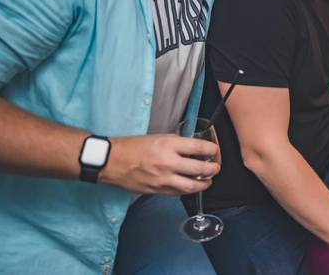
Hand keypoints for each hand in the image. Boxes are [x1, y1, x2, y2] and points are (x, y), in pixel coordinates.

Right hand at [100, 134, 219, 195]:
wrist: (112, 161)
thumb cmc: (134, 146)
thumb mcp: (159, 137)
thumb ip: (177, 144)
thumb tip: (193, 149)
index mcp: (169, 145)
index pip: (199, 148)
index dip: (212, 150)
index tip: (214, 150)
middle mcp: (168, 163)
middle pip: (200, 169)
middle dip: (213, 169)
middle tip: (216, 168)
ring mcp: (163, 179)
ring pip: (191, 186)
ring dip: (204, 184)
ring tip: (208, 181)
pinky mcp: (157, 191)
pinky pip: (178, 192)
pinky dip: (188, 189)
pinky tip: (192, 186)